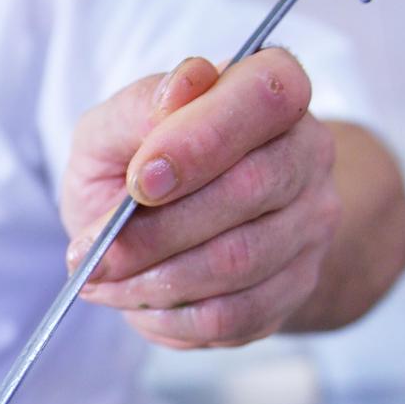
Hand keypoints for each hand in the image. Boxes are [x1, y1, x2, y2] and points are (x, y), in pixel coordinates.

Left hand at [59, 49, 341, 348]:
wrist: (167, 230)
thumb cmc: (135, 166)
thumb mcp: (112, 129)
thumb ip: (136, 109)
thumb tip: (174, 96)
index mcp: (268, 87)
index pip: (265, 97)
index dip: (201, 141)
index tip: (140, 181)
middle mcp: (306, 151)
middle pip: (249, 189)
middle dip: (156, 229)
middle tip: (94, 250)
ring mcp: (309, 222)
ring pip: (240, 260)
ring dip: (155, 278)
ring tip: (102, 278)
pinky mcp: (295, 286)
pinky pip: (236, 314)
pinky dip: (172, 316)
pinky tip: (135, 303)